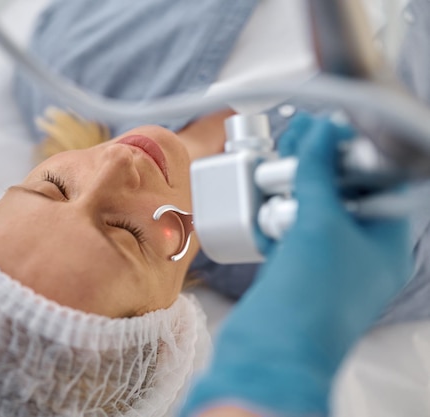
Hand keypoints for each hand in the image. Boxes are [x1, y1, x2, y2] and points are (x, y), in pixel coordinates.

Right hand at [181, 114, 410, 415]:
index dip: (353, 150)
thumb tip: (320, 132)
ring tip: (272, 166)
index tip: (325, 128)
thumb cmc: (308, 301)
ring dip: (290, 186)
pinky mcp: (294, 270)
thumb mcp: (320, 225)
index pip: (377, 180)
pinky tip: (259, 201)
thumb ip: (319, 173)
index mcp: (384, 243)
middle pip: (341, 191)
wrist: (269, 356)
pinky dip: (273, 211)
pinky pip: (287, 229)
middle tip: (293, 141)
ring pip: (310, 208)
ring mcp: (325, 263)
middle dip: (316, 164)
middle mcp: (359, 252)